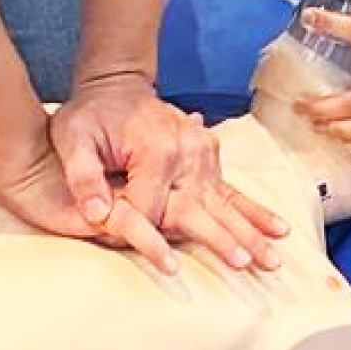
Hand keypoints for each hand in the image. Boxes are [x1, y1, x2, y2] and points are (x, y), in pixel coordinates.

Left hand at [13, 74, 288, 275]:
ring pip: (226, 202)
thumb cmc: (90, 115)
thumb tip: (95, 214)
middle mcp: (187, 154)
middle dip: (226, 240)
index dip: (139, 233)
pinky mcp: (208, 156)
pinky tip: (276, 228)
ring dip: (251, 231)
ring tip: (273, 257)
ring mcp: (203, 154)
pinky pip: (232, 188)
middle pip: (203, 209)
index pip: (151, 210)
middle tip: (248, 265)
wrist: (115, 84)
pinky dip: (254, 210)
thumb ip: (83, 177)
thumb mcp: (74, 139)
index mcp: (156, 153)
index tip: (132, 245)